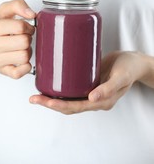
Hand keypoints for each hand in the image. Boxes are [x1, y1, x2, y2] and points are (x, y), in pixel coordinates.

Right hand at [0, 0, 35, 77]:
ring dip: (27, 51)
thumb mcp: (3, 11)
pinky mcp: (2, 70)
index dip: (28, 26)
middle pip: (24, 42)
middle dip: (28, 38)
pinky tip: (23, 60)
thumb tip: (31, 14)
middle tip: (23, 37)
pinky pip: (18, 73)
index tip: (26, 27)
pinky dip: (26, 67)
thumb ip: (18, 5)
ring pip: (24, 57)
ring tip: (21, 47)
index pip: (20, 27)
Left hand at [29, 51, 153, 113]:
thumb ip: (108, 88)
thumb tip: (91, 98)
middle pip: (68, 105)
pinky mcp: (89, 81)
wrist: (134, 61)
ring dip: (53, 97)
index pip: (75, 107)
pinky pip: (73, 88)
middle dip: (50, 103)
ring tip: (38, 92)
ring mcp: (91, 90)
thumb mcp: (121, 77)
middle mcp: (94, 99)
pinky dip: (61, 88)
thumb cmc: (129, 68)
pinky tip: (52, 82)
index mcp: (101, 102)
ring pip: (69, 98)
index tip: (43, 100)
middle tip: (34, 97)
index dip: (58, 105)